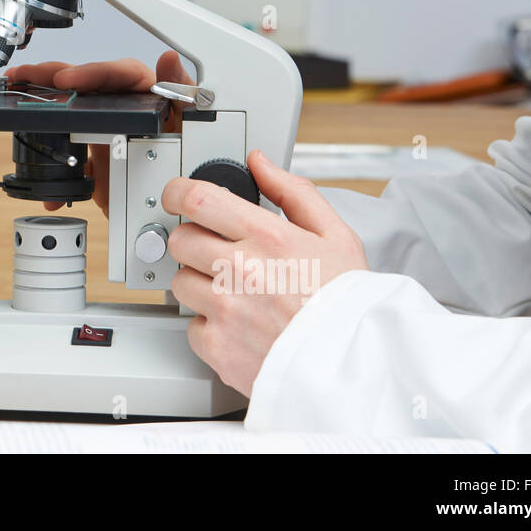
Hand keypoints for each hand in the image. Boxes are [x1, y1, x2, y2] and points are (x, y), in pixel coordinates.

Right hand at [3, 50, 190, 216]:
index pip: (119, 74)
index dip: (92, 73)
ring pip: (71, 108)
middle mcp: (124, 108)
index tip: (68, 80)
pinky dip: (51, 160)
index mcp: (148, 95)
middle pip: (86, 84)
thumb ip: (183, 94)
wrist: (175, 208)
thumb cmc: (192, 158)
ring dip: (41, 99)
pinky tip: (39, 169)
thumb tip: (168, 59)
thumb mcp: (192, 127)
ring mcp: (107, 131)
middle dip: (53, 74)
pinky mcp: (96, 157)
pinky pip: (69, 151)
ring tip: (15, 89)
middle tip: (26, 75)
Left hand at [165, 150, 368, 396]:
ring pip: (180, 281)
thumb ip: (293, 192)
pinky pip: (191, 326)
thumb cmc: (347, 304)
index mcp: (267, 238)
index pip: (198, 198)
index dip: (178, 191)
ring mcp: (224, 310)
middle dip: (193, 240)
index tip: (176, 195)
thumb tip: (260, 163)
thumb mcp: (336, 236)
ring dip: (199, 283)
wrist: (354, 367)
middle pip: (181, 239)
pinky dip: (208, 326)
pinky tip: (237, 325)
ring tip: (235, 293)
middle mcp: (240, 270)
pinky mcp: (217, 346)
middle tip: (217, 252)